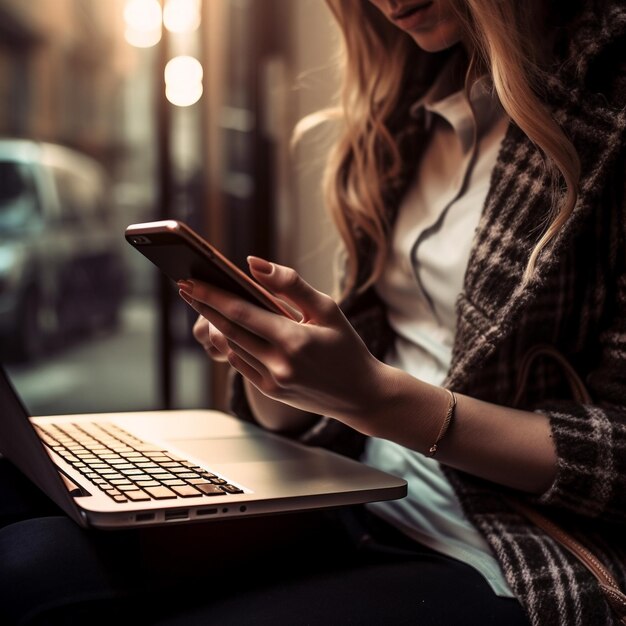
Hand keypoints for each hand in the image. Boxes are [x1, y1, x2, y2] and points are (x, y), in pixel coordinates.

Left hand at [178, 257, 389, 428]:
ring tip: (203, 304)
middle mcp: (279, 364)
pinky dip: (231, 344)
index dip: (211, 296)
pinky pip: (240, 363)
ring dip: (215, 325)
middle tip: (185, 287)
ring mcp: (272, 381)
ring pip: (231, 347)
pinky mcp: (270, 392)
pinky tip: (226, 329)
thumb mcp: (327, 309)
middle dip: (204, 307)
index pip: (241, 312)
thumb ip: (290, 284)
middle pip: (228, 330)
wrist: (360, 394)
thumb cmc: (346, 346)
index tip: (190, 282)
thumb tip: (253, 264)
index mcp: (294, 339)